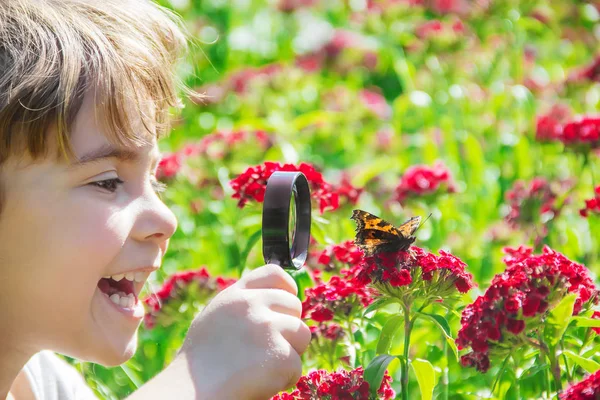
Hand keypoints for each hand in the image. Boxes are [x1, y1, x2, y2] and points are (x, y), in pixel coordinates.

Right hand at [176, 264, 311, 399]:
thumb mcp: (216, 319)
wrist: (189, 394)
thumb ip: (243, 305)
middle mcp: (252, 304)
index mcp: (235, 294)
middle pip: (294, 306)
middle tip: (266, 351)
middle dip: (288, 329)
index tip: (285, 308)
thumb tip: (276, 298)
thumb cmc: (200, 366)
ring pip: (302, 334)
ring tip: (261, 368)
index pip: (275, 274)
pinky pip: (296, 365)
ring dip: (289, 353)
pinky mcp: (279, 354)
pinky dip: (284, 379)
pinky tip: (259, 383)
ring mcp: (267, 327)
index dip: (287, 290)